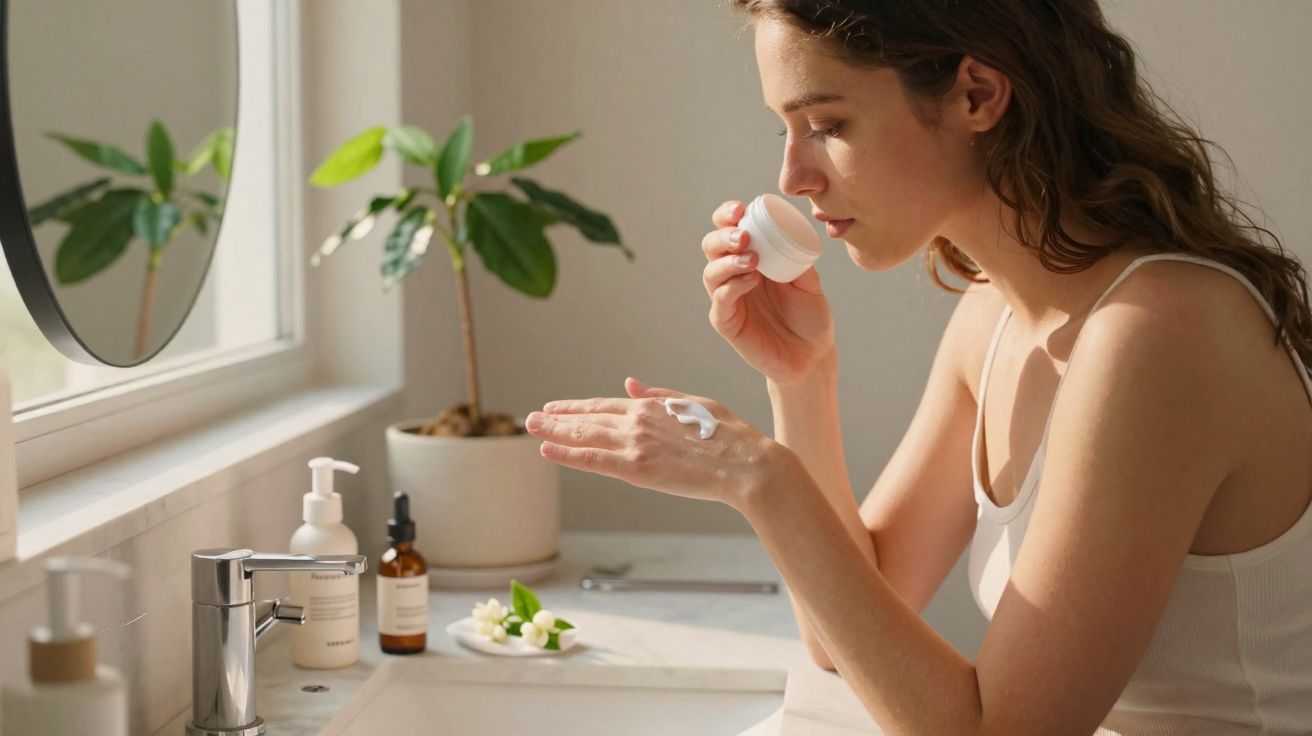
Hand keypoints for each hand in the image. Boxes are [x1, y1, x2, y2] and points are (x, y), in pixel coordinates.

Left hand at [526, 377, 791, 510]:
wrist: (746, 464)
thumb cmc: (729, 436)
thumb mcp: (693, 404)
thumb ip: (659, 395)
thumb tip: (631, 383)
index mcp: (653, 405)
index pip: (604, 405)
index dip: (577, 408)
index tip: (557, 408)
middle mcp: (638, 421)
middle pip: (588, 418)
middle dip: (557, 419)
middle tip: (533, 418)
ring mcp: (635, 444)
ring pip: (584, 436)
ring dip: (554, 432)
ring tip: (532, 428)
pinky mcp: (637, 467)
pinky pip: (592, 459)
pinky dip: (567, 454)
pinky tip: (547, 451)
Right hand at [703, 200, 835, 382]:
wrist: (812, 355)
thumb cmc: (809, 316)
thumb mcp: (809, 283)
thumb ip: (798, 261)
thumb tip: (789, 239)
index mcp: (751, 257)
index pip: (728, 229)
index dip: (726, 215)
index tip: (740, 210)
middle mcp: (734, 275)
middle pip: (711, 246)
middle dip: (722, 236)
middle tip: (744, 236)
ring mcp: (728, 299)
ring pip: (711, 273)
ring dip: (727, 261)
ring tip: (752, 259)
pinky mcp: (727, 323)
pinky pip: (720, 301)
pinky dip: (732, 287)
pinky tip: (751, 280)